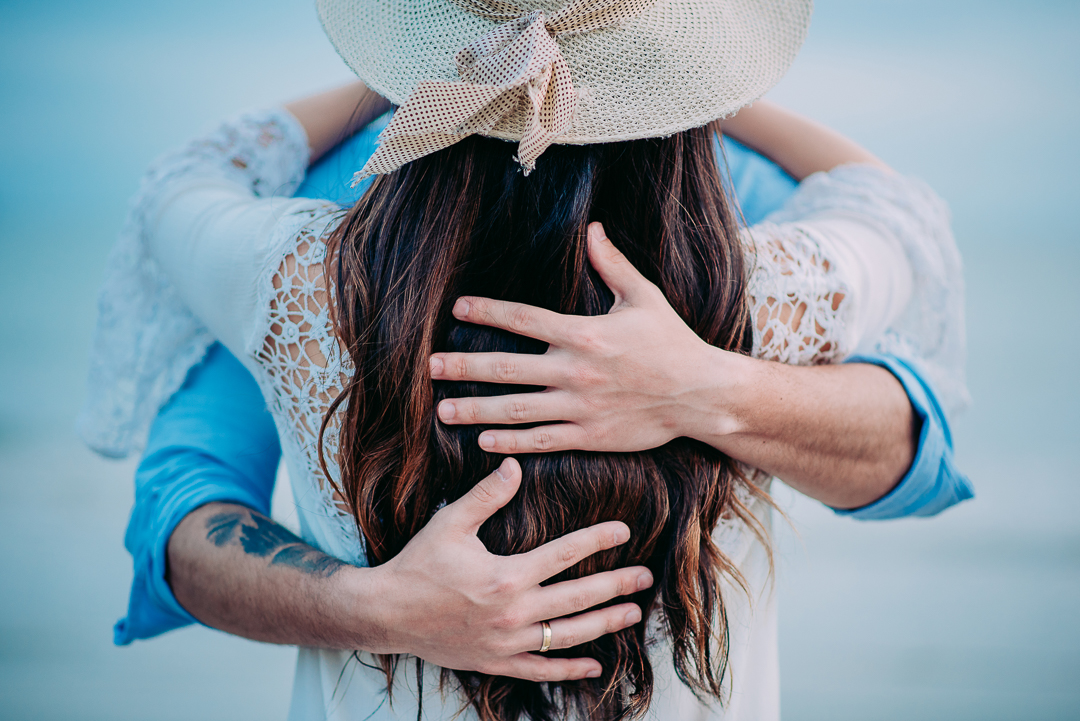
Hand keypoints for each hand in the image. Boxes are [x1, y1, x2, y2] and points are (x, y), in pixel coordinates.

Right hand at [366, 458, 652, 680]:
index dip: (597, 540)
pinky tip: (594, 666)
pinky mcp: (497, 662)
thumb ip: (487, 495)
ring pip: (567, 635)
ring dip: (603, 624)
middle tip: (645, 577)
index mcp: (506, 576)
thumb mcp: (450, 523)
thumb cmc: (418, 564)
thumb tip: (515, 464)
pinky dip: (569, 670)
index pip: (564, 554)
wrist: (387, 613)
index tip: (624, 530)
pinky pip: (541, 670)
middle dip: (615, 586)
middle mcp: (513, 612)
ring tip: (633, 613)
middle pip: (577, 598)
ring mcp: (507, 642)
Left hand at [430, 222, 741, 453]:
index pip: (524, 319)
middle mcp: (576, 371)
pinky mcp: (590, 436)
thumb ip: (612, 264)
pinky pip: (541, 441)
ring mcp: (580, 407)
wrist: (702, 394)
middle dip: (464, 367)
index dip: (487, 312)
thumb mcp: (644, 296)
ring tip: (443, 410)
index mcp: (585, 334)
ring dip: (476, 409)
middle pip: (507, 368)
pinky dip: (510, 443)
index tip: (458, 310)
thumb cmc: (672, 341)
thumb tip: (592, 228)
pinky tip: (483, 441)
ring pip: (516, 410)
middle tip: (430, 368)